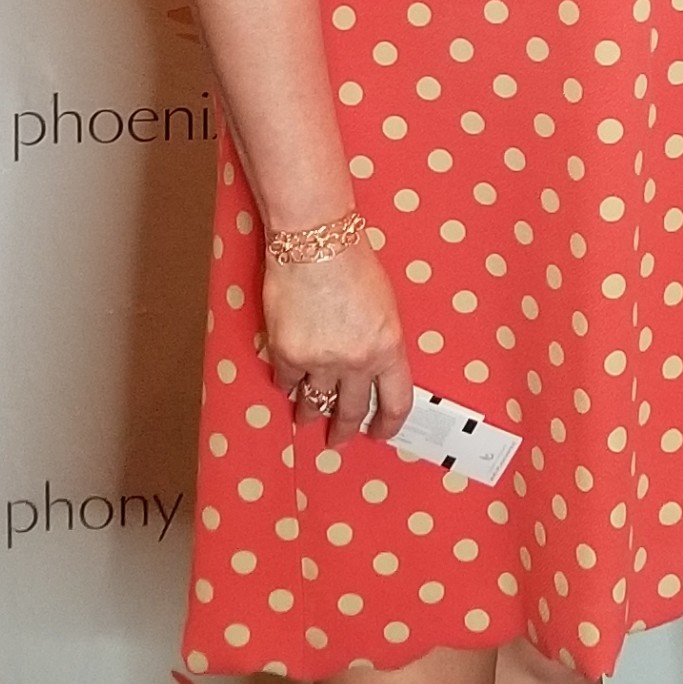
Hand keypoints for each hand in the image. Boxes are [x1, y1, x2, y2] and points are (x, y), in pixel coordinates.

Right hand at [252, 239, 412, 442]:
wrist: (315, 242)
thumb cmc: (353, 263)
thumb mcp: (384, 307)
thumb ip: (379, 343)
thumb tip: (370, 370)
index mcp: (389, 349)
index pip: (396, 403)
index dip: (388, 425)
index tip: (379, 433)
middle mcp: (357, 362)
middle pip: (352, 411)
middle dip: (344, 430)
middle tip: (338, 440)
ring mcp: (321, 361)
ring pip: (314, 402)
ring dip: (310, 413)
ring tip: (306, 420)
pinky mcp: (288, 354)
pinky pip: (287, 381)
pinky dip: (287, 384)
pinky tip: (287, 385)